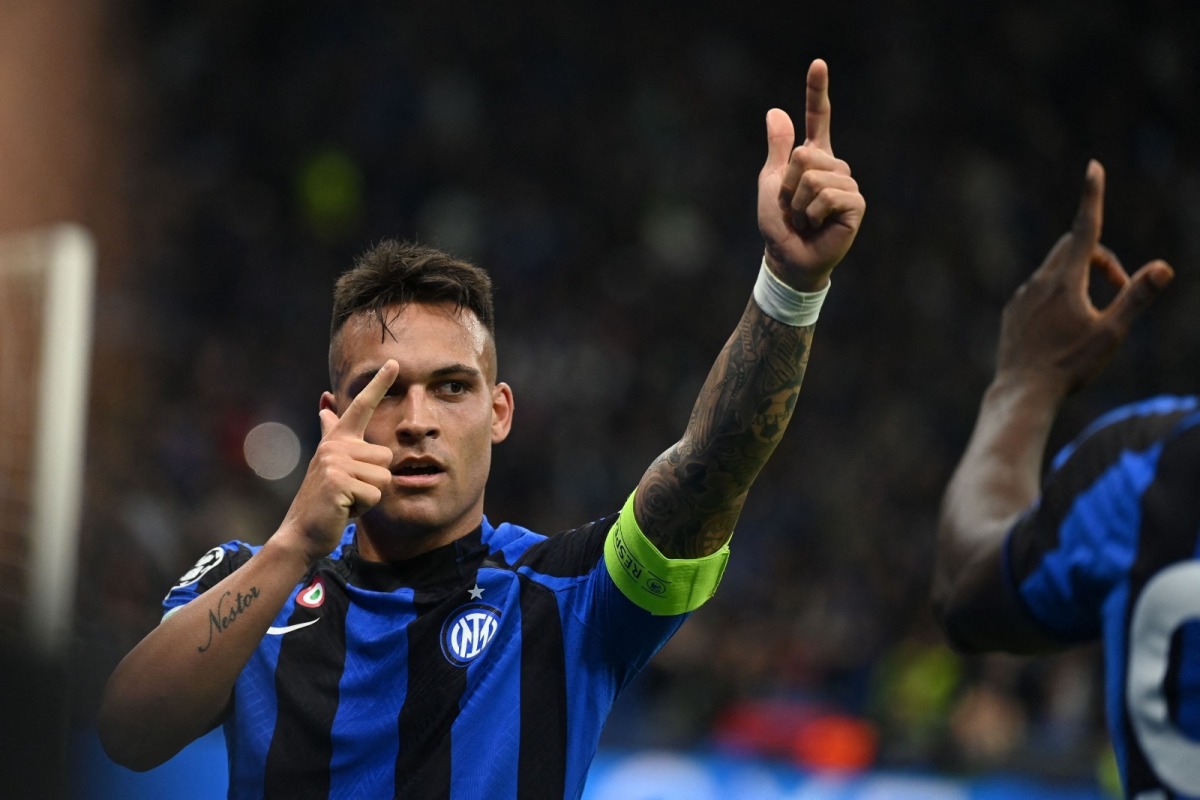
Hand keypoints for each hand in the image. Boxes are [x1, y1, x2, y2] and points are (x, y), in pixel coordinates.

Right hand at [279, 360, 398, 562]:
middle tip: (349, 491)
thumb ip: (330, 432)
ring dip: (369, 495)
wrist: (303, 532)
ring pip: (383, 477)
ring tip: (346, 500)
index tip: (394, 362)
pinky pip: (375, 494)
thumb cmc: (325, 500)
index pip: (361, 406)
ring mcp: (335, 463)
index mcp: (338, 440)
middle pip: (386, 457)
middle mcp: (335, 446)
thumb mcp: (329, 463)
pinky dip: (364, 507)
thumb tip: (324, 404)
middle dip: (374, 480)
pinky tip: (344, 509)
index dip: (379, 384)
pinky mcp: (339, 482)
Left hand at [758, 58, 864, 291]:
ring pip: (814, 176)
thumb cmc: (780, 224)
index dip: (817, 91)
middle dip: (789, 185)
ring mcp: (848, 185)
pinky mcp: (856, 204)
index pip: (818, 118)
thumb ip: (777, 150)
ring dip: (800, 203)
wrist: (787, 257)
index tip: (817, 63)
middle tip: (794, 208)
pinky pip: (827, 195)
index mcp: (814, 158)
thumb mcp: (771, 183)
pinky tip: (817, 225)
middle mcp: (835, 167)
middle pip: (804, 155)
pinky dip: (813, 213)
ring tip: (805, 219)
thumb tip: (775, 111)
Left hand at [996, 161, 1173, 396]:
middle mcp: (1038, 281)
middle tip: (1119, 289)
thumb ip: (1136, 297)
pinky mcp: (1012, 312)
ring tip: (1091, 318)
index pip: (1084, 228)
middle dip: (1101, 259)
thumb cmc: (1069, 365)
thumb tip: (1164, 267)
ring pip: (1055, 272)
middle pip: (1073, 250)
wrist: (1022, 393)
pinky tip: (1063, 330)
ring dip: (1080, 281)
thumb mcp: (1111, 333)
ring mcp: (1021, 297)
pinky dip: (1058, 297)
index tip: (1093, 167)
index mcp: (1064, 280)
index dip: (1092, 197)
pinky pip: (1038, 292)